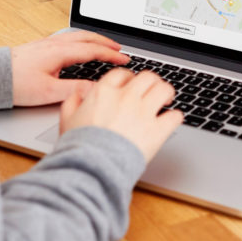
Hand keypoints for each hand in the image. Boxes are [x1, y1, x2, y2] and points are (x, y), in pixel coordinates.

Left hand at [10, 31, 128, 106]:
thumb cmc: (16, 83)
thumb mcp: (49, 92)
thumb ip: (75, 89)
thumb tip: (96, 89)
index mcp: (60, 52)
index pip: (93, 50)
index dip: (111, 55)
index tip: (124, 59)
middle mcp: (54, 44)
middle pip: (86, 38)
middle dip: (105, 42)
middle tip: (120, 49)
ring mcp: (46, 44)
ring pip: (76, 37)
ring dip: (93, 39)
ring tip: (103, 46)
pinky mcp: (39, 47)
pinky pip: (67, 39)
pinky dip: (80, 41)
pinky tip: (78, 48)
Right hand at [60, 69, 183, 162]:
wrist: (93, 166)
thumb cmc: (79, 147)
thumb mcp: (67, 120)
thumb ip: (72, 103)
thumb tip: (77, 96)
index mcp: (104, 92)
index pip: (122, 74)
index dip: (129, 78)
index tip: (131, 84)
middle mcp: (126, 97)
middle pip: (147, 77)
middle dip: (152, 82)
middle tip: (152, 90)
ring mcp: (143, 112)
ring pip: (164, 90)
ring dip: (166, 93)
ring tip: (166, 100)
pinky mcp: (157, 131)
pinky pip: (174, 116)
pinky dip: (175, 117)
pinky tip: (171, 120)